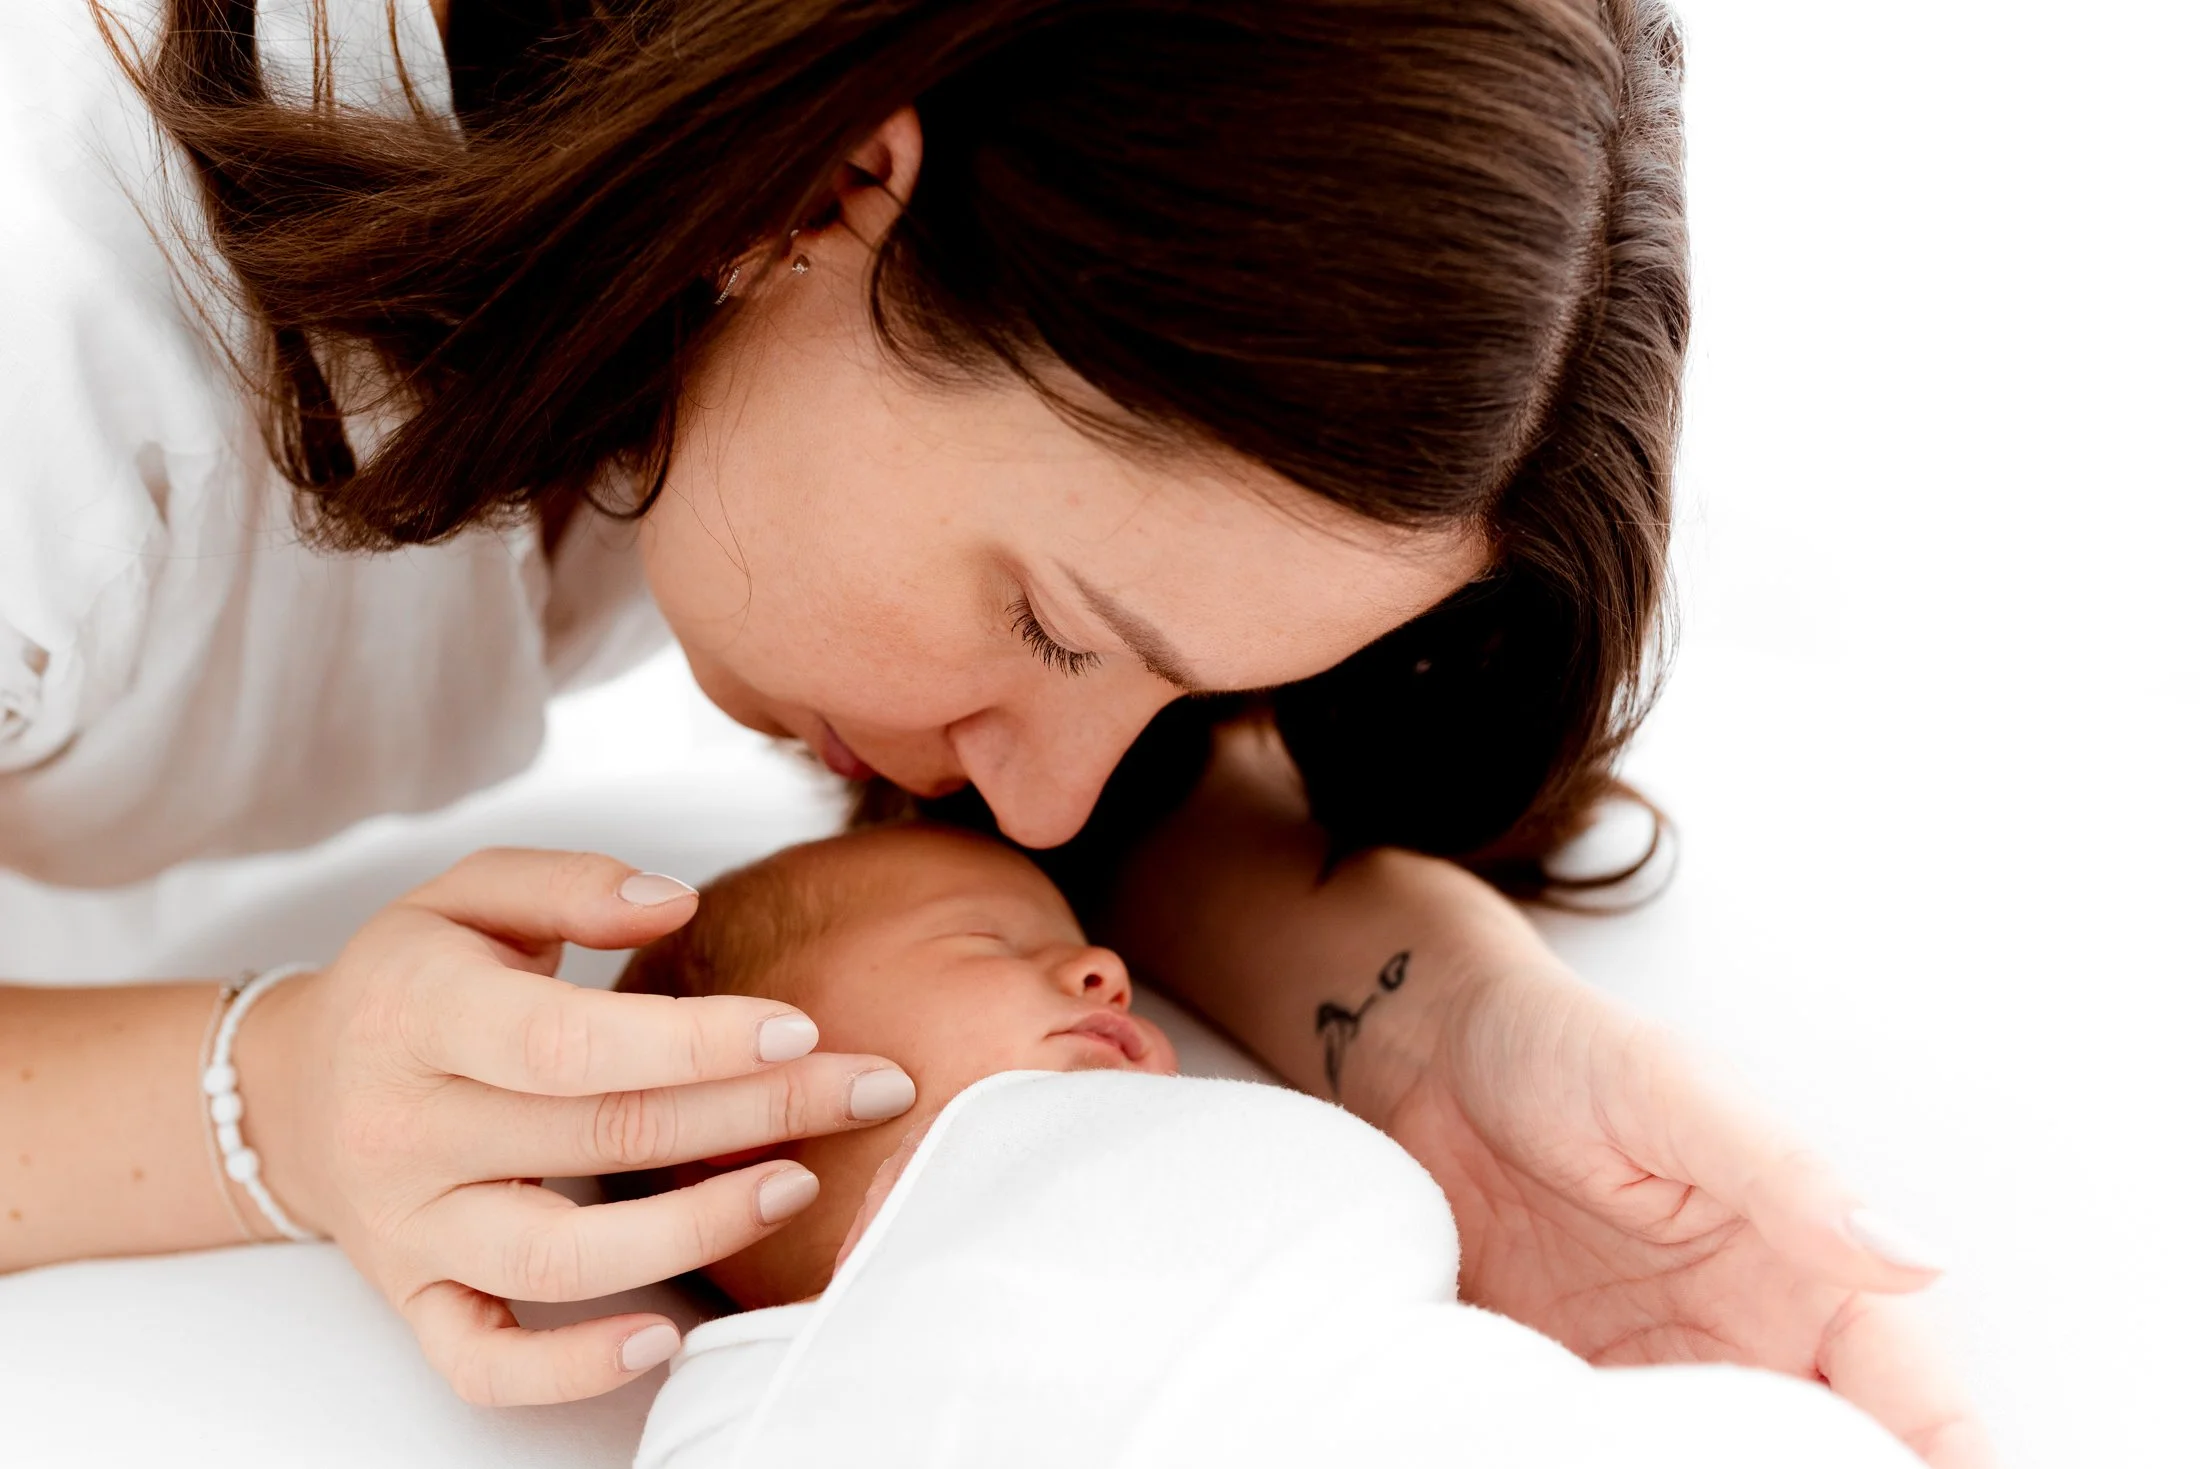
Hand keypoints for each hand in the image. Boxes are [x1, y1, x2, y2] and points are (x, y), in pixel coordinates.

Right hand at [235, 849, 915, 1405]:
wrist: (289, 1090)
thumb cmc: (412, 982)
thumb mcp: (468, 896)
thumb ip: (573, 883)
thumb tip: (677, 901)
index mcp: (418, 1011)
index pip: (568, 1042)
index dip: (694, 1040)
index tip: (801, 1029)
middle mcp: (404, 1128)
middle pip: (601, 1137)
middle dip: (754, 1113)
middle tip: (867, 1089)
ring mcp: (407, 1227)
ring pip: (558, 1257)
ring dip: (693, 1231)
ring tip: (794, 1185)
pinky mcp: (413, 1299)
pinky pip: (484, 1361)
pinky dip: (570, 1367)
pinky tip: (662, 1338)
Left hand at [1381, 959, 1993, 1468]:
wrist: (1422, 1059)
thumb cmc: (1556, 1048)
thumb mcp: (1671, 1091)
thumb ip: (1783, 1174)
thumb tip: (1910, 1258)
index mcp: (1802, 1266)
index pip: (1911, 1389)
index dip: (1946, 1453)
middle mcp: (1744, 1334)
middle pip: (1829, 1449)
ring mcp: (1654, 1371)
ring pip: (1723, 1462)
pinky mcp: (1565, 1387)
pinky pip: (1611, 1450)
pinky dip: (1614, 1459)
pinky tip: (1587, 1460)